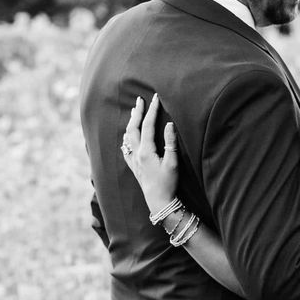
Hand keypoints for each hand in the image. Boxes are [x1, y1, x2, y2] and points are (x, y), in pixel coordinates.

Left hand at [122, 94, 179, 215]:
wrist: (158, 201)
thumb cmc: (168, 183)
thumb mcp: (172, 162)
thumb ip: (170, 142)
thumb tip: (169, 124)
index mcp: (146, 151)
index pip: (147, 125)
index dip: (151, 110)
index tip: (155, 98)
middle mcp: (136, 154)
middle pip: (133, 128)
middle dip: (137, 112)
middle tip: (140, 100)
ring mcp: (133, 160)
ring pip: (128, 137)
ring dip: (131, 123)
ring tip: (134, 112)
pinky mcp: (133, 166)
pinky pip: (126, 148)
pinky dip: (126, 138)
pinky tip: (127, 136)